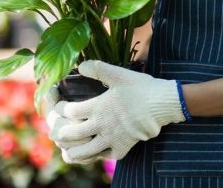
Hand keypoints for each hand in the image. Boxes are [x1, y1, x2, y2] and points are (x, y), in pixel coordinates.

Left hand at [51, 60, 185, 162]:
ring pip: (83, 152)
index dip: (60, 109)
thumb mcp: (120, 74)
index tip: (60, 106)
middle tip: (59, 129)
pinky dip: (100, 154)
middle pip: (70, 134)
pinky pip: (107, 156)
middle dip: (60, 132)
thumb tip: (81, 66)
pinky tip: (100, 149)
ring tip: (70, 148)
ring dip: (73, 150)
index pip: (68, 111)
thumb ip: (99, 69)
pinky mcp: (124, 146)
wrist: (164, 103)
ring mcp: (112, 137)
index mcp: (98, 106)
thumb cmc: (142, 87)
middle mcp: (101, 124)